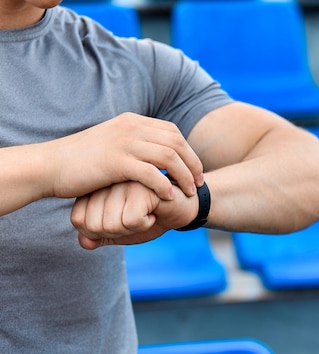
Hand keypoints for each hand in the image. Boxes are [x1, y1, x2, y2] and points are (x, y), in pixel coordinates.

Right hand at [47, 112, 203, 200]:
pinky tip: (169, 197)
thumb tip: (153, 153)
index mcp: (132, 121)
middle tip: (199, 183)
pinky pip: (151, 172)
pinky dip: (164, 185)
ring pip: (168, 156)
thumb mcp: (112, 143)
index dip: (189, 151)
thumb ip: (133, 144)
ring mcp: (124, 143)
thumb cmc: (81, 161)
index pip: (172, 131)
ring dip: (183, 175)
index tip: (195, 170)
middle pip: (176, 142)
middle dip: (193, 163)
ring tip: (189, 192)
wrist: (50, 166)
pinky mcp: (116, 162)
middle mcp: (131, 127)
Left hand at [70, 180, 198, 249]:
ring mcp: (122, 180)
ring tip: (146, 212)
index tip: (121, 220)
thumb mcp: (122, 230)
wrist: (184, 206)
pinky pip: (130, 220)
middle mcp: (105, 180)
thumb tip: (84, 243)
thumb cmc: (153, 215)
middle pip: (93, 226)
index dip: (102, 232)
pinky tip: (155, 209)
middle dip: (118, 232)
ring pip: (111, 225)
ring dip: (133, 229)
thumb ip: (98, 236)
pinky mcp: (140, 184)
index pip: (79, 221)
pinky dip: (145, 223)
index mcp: (95, 187)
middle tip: (136, 217)